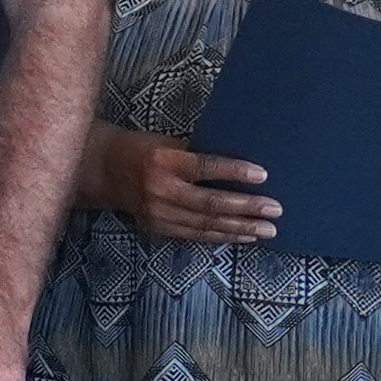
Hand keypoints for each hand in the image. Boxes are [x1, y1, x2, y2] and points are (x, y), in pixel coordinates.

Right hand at [121, 141, 277, 245]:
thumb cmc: (143, 149)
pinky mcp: (158, 228)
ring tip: (266, 230)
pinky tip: (242, 236)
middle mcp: (160, 190)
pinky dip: (221, 236)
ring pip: (205, 224)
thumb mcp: (168, 144)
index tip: (263, 175)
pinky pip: (195, 235)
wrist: (105, 171)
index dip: (235, 172)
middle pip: (210, 203)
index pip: (205, 167)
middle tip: (274, 210)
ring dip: (239, 228)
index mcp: (163, 161)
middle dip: (246, 208)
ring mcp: (158, 213)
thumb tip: (239, 167)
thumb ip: (197, 156)